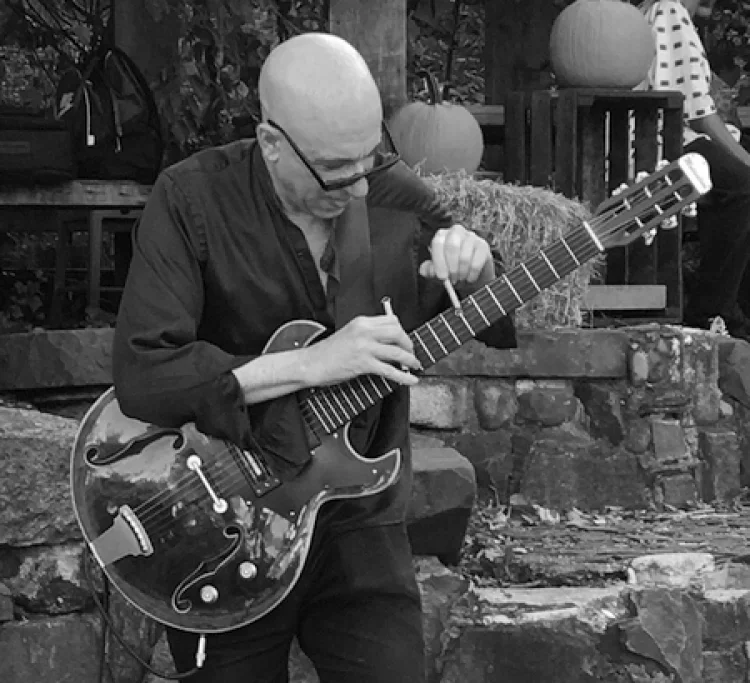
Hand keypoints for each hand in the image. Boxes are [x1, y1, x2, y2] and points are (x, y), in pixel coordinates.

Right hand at [302, 314, 419, 386]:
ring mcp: (364, 347)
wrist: (311, 363)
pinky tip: (410, 380)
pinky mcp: (363, 364)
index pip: (392, 320)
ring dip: (410, 360)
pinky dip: (404, 377)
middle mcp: (364, 332)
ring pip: (397, 351)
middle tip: (411, 353)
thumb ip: (368, 334)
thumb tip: (389, 342)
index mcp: (361, 322)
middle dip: (409, 344)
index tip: (405, 340)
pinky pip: (390, 370)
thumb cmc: (328, 352)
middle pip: (398, 332)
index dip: (403, 331)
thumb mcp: (350, 334)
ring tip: (414, 366)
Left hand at [419, 224, 494, 287]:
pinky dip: (472, 275)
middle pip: (452, 246)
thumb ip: (429, 270)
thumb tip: (424, 270)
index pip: (438, 243)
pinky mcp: (483, 245)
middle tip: (452, 280)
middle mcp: (456, 231)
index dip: (439, 261)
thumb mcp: (437, 271)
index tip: (441, 276)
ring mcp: (471, 237)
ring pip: (464, 257)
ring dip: (462, 273)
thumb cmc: (451, 270)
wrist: (471, 275)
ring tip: (460, 279)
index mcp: (441, 235)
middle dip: (451, 267)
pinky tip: (469, 278)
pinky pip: (476, 263)